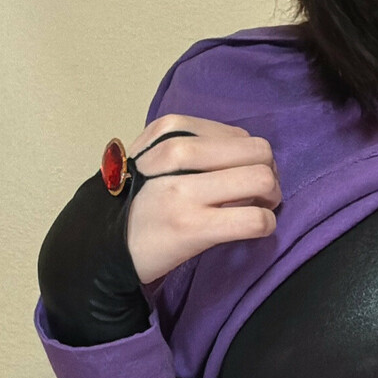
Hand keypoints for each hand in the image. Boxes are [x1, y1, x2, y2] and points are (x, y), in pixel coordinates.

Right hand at [124, 115, 282, 284]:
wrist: (105, 245)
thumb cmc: (141, 202)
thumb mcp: (158, 158)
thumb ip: (197, 148)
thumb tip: (251, 156)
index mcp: (169, 131)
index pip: (240, 135)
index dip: (254, 158)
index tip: (243, 178)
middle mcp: (174, 155)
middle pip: (258, 151)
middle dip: (270, 173)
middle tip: (261, 195)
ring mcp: (182, 192)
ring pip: (261, 179)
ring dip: (272, 197)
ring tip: (258, 209)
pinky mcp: (191, 227)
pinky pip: (253, 219)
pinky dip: (266, 224)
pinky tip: (253, 229)